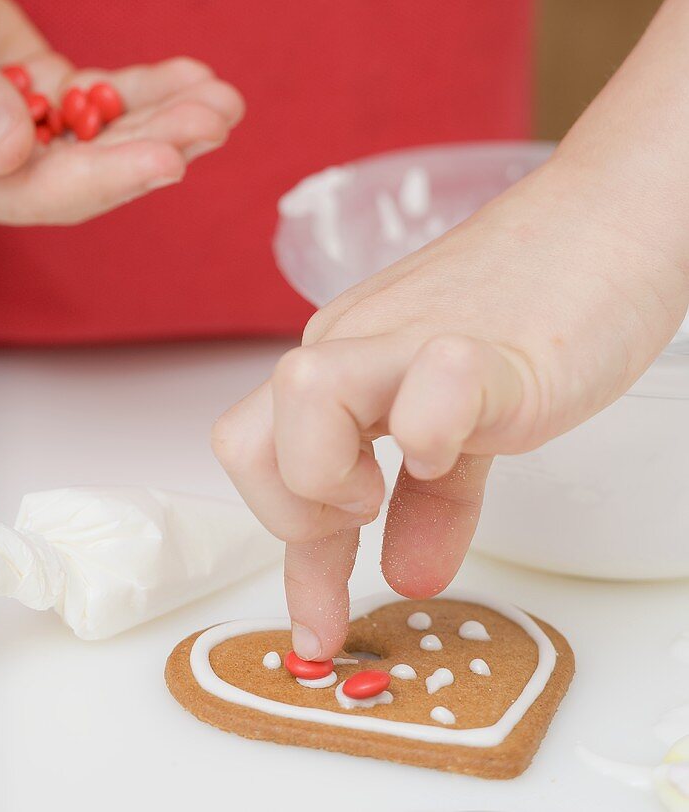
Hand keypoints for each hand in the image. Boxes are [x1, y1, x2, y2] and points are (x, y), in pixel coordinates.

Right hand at [0, 0, 243, 223]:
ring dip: (168, 117)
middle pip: (93, 167)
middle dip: (160, 142)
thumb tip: (11, 154)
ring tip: (225, 99)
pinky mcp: (45, 92)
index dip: (111, 178)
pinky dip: (147, 89)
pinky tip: (193, 77)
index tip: (172, 160)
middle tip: (218, 116)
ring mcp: (27, 129)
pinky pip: (104, 97)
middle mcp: (0, 165)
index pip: (44, 190)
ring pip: (107, 133)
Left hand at [213, 0, 688, 661]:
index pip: (268, 461)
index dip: (291, 563)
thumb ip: (431, 495)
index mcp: (346, 365)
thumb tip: (407, 570)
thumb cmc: (539, 305)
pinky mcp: (486, 345)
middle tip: (366, 523)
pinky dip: (431, 433)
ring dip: (333, 476)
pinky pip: (431, 385)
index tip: (317, 630)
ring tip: (402, 479)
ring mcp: (412, 338)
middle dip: (290, 518)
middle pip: (243, 440)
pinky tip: (459, 447)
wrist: (606, 219)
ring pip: (301, 396)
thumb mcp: (465, 416)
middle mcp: (356, 348)